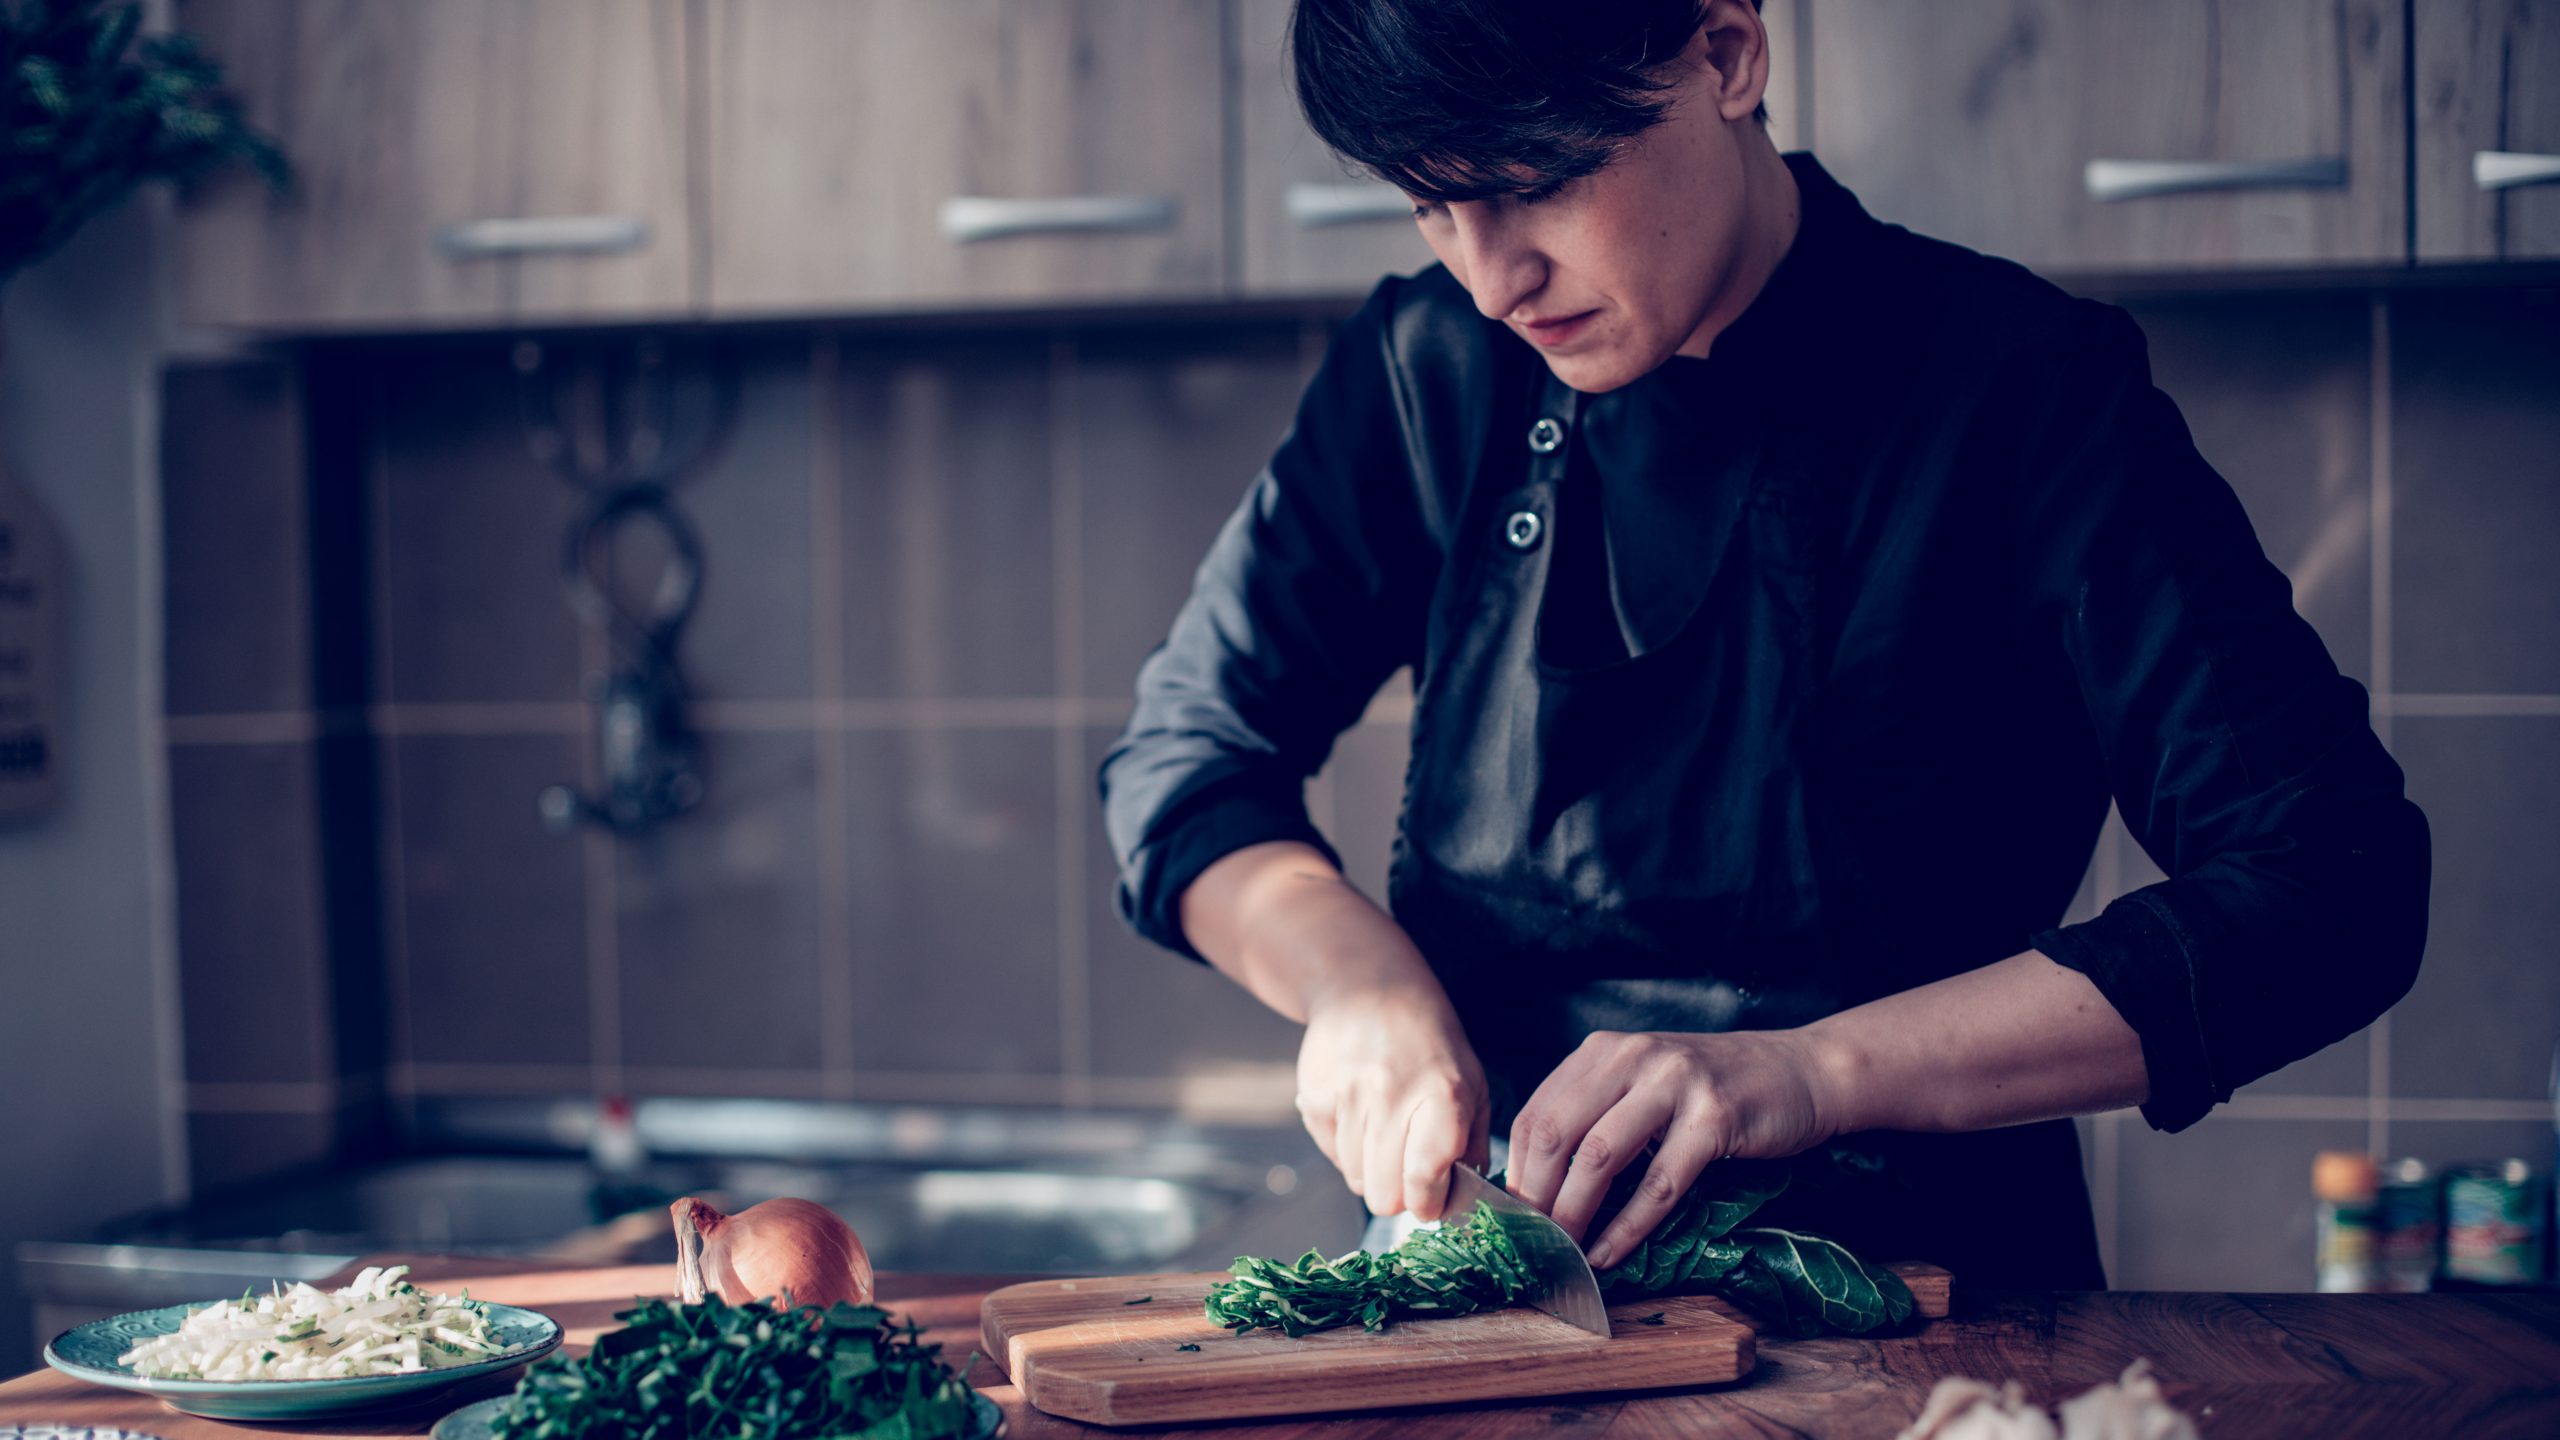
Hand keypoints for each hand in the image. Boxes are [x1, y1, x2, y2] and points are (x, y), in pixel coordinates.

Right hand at [1297, 977, 1490, 1222]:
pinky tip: (1362, 1115)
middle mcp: (1390, 1094)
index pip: (1424, 1177)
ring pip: (1356, 1180)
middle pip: (1384, 1196)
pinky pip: (1331, 1155)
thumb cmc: (1430, 1044)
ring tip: (1386, 1132)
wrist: (1367, 988)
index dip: (1429, 1203)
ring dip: (1373, 1169)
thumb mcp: (1472, 1084)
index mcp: (1442, 1094)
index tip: (1432, 1201)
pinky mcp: (1313, 1096)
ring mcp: (1347, 1095)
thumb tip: (1466, 1201)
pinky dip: (1347, 1149)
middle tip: (1409, 1171)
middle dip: (1400, 1195)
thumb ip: (1473, 1145)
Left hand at [1504, 1029, 1839, 1268]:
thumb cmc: (1715, 1091)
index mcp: (1604, 1051)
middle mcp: (1632, 1056)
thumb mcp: (1645, 1085)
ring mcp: (1674, 1083)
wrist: (1801, 1072)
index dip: (1518, 1171)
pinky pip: (1659, 1183)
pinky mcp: (1715, 1118)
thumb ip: (1596, 1115)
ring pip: (1600, 1155)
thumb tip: (1539, 1185)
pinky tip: (1610, 1253)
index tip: (1512, 1218)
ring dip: (1575, 1213)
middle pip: (1557, 1131)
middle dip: (1537, 1195)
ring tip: (1564, 1252)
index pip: (1537, 1112)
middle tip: (1531, 1243)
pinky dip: (1628, 1226)